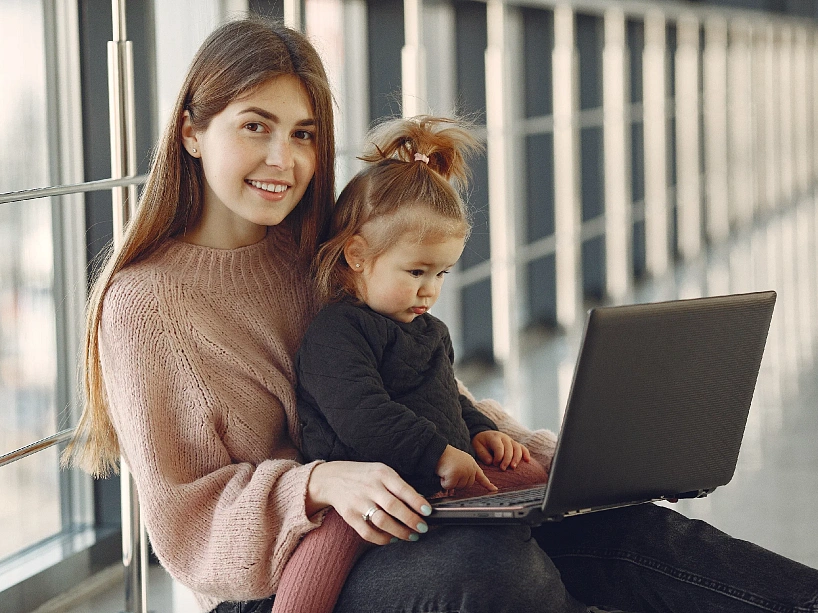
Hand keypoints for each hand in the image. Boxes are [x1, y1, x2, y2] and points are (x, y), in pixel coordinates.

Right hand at [306, 461, 430, 545]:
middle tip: (423, 528)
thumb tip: (419, 502)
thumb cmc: (363, 475)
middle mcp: (370, 487)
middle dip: (411, 520)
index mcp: (381, 473)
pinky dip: (382, 539)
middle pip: (394, 507)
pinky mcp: (350, 516)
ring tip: (411, 536)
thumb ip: (397, 485)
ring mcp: (359, 502)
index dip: (417, 502)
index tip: (428, 512)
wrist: (332, 478)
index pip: (402, 489)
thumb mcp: (381, 471)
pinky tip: (392, 539)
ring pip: (382, 521)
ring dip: (400, 532)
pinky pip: (368, 532)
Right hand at [436, 445, 495, 491]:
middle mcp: (470, 467)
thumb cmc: (445, 457)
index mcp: (471, 464)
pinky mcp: (455, 474)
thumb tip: (459, 487)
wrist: (437, 450)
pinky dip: (444, 482)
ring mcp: (464, 471)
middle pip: (467, 485)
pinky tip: (443, 473)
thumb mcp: (458, 463)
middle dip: (457, 482)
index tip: (494, 489)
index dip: (487, 484)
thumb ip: (463, 473)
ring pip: (458, 487)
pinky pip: (449, 486)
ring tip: (446, 471)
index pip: (481, 476)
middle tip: (450, 472)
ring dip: (450, 482)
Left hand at [471, 430, 530, 469]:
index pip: (499, 447)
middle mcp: (504, 437)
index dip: (498, 457)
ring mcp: (511, 440)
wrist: (485, 436)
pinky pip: (523, 448)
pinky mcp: (515, 444)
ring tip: (513, 467)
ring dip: (517, 458)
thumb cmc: (481, 443)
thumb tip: (491, 462)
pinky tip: (527, 461)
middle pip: (509, 448)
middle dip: (507, 459)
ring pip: (517, 448)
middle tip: (503, 469)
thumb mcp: (477, 446)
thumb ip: (482, 454)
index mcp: (494, 437)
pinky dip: (526, 454)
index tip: (494, 464)